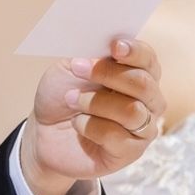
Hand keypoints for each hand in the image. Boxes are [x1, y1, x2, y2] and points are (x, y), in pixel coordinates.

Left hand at [19, 39, 164, 194]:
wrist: (45, 131)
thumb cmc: (63, 94)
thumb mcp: (71, 66)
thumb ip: (92, 53)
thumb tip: (108, 42)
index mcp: (139, 73)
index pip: (148, 59)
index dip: (134, 51)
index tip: (114, 46)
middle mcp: (148, 101)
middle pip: (143, 84)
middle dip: (107, 74)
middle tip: (77, 69)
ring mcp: (143, 128)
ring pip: (131, 111)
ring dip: (95, 102)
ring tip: (71, 99)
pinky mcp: (130, 152)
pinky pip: (116, 136)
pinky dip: (89, 126)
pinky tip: (77, 124)